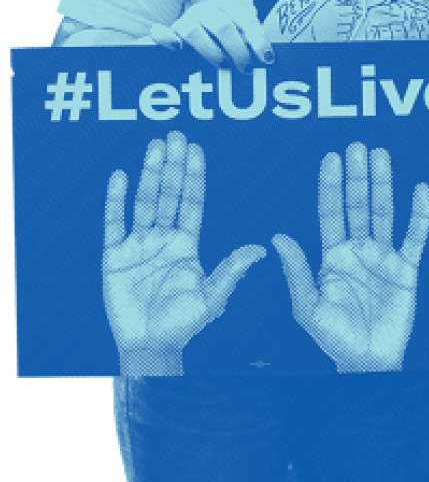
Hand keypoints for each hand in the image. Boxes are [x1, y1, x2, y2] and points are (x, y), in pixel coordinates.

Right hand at [103, 131, 265, 375]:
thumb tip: (262, 248)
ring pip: (144, 201)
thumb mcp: (213, 297)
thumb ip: (232, 271)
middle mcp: (163, 238)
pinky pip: (114, 222)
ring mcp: (138, 245)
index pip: (192, 201)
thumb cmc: (184, 324)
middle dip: (173, 165)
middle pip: (169, 193)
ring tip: (154, 146)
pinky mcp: (114, 257)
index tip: (195, 149)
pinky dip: (116, 199)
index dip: (194, 175)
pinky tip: (120, 175)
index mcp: (187, 244)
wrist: (150, 347)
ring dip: (149, 173)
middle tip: (175, 135)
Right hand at [149, 0, 273, 71]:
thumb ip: (249, 45)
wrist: (187, 39)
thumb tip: (269, 61)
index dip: (258, 41)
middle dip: (237, 49)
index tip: (268, 59)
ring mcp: (185, 19)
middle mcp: (206, 10)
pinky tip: (176, 48)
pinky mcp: (168, 32)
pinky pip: (161, 33)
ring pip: (194, 31)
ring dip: (210, 50)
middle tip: (245, 68)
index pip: (246, 22)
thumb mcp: (238, 40)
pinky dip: (166, 39)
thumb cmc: (222, 42)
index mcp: (228, 7)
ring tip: (222, 65)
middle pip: (223, 26)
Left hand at [272, 144, 428, 373]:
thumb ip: (296, 271)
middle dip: (357, 176)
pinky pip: (415, 235)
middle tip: (357, 146)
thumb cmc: (334, 339)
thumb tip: (277, 237)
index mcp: (332, 257)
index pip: (331, 212)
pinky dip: (420, 213)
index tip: (331, 158)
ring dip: (383, 184)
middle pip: (358, 204)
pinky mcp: (407, 268)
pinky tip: (421, 191)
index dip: (331, 185)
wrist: (367, 362)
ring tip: (381, 156)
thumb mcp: (307, 308)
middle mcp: (358, 250)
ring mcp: (384, 257)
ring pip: (384, 211)